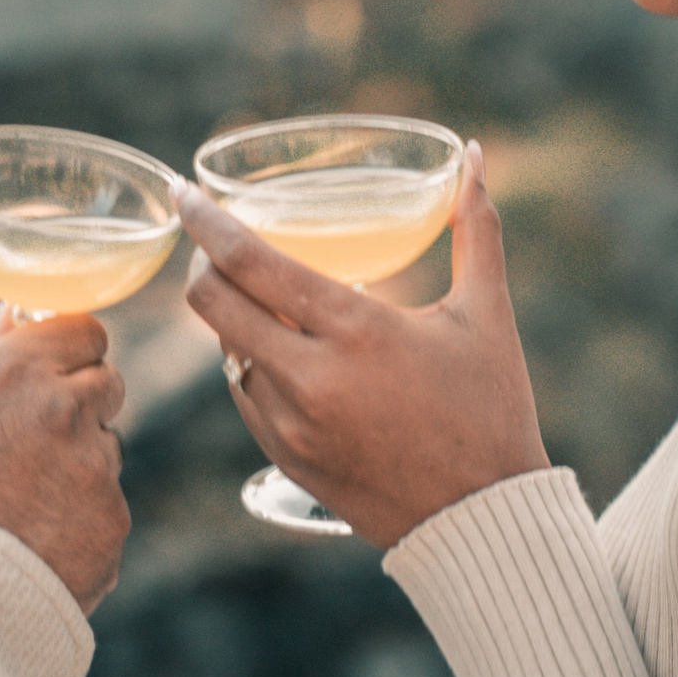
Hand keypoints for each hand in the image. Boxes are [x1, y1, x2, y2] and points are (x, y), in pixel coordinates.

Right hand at [0, 306, 130, 613]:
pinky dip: (81, 522)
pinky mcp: (114, 522)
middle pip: (106, 382)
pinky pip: (106, 507)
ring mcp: (96, 466)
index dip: (67, 353)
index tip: (51, 373)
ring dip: (78, 465)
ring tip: (21, 508)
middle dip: (81, 403)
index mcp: (17, 369)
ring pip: (105, 448)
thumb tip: (16, 315)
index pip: (85, 330)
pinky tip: (35, 545)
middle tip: (35, 442)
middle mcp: (66, 407)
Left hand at [179, 140, 549, 548]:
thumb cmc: (492, 409)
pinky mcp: (286, 460)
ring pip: (225, 351)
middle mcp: (311, 377)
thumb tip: (476, 155)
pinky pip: (245, 396)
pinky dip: (252, 365)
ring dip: (232, 318)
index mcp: (356, 329)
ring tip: (259, 296)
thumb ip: (476, 226)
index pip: (249, 261)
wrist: (485, 521)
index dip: (205, 222)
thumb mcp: (487, 313)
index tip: (185, 195)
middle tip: (215, 243)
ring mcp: (291, 424)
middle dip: (202, 264)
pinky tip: (280, 352)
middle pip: (211, 304)